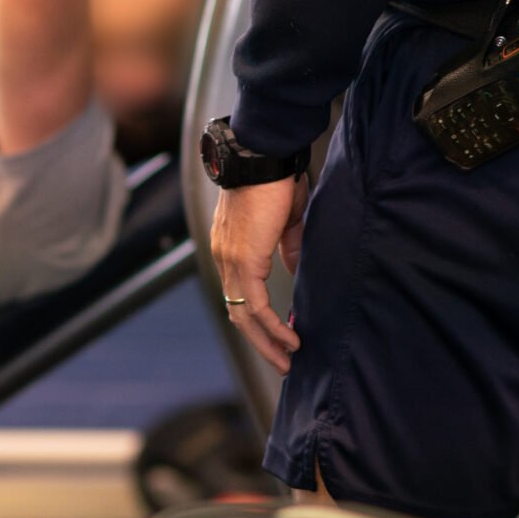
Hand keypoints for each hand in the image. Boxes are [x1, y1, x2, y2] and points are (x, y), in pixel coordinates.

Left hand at [210, 176, 306, 372]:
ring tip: (287, 358)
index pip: (239, 295)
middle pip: (237, 313)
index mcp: (232, 249)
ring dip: (267, 340)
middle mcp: (225, 258)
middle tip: (282, 361)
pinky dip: (272, 325)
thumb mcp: (285, 220)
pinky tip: (289, 337)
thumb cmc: (275, 180)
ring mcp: (230, 261)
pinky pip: (254, 305)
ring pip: (244, 315)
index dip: (258, 320)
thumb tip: (293, 268)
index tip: (279, 337)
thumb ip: (286, 247)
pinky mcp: (244, 260)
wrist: (264, 156)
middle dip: (260, 341)